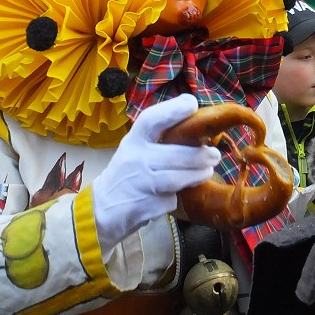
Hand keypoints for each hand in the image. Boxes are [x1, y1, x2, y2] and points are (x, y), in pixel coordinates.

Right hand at [91, 94, 219, 249]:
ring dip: (197, 175)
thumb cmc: (126, 175)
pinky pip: (170, 200)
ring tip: (207, 171)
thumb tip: (196, 131)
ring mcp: (138, 184)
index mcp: (133, 141)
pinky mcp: (143, 207)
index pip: (150, 120)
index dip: (172, 109)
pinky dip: (177, 198)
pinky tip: (178, 196)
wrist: (100, 210)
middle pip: (174, 154)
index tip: (192, 104)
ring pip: (176, 178)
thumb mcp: (135, 151)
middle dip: (200, 155)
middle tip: (215, 154)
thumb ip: (158, 142)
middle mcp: (134, 159)